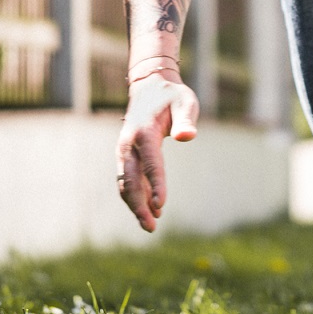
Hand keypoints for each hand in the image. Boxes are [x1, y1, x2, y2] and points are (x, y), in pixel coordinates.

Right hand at [115, 71, 199, 231]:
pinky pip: (128, 180)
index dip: (155, 184)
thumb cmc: (171, 96)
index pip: (150, 162)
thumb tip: (187, 137)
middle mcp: (128, 144)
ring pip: (125, 183)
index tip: (161, 205)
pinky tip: (151, 209)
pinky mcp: (126, 157)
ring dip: (136, 205)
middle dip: (139, 204)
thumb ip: (186, 120)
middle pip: (129, 179)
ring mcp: (124, 151)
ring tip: (151, 226)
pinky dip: (136, 196)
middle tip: (152, 226)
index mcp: (143, 131)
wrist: (149, 87)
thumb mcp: (185, 102)